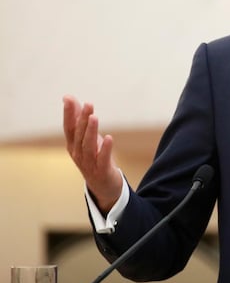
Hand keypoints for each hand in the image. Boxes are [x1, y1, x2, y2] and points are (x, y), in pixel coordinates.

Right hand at [62, 95, 122, 212]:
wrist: (102, 185)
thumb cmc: (93, 156)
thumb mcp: (86, 137)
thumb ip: (78, 118)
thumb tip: (68, 97)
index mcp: (73, 145)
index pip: (69, 127)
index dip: (68, 113)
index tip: (68, 98)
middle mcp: (77, 153)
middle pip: (79, 135)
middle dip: (82, 119)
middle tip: (88, 104)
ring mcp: (88, 163)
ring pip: (88, 146)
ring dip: (91, 131)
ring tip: (94, 117)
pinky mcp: (101, 171)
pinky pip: (102, 159)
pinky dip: (105, 149)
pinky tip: (109, 138)